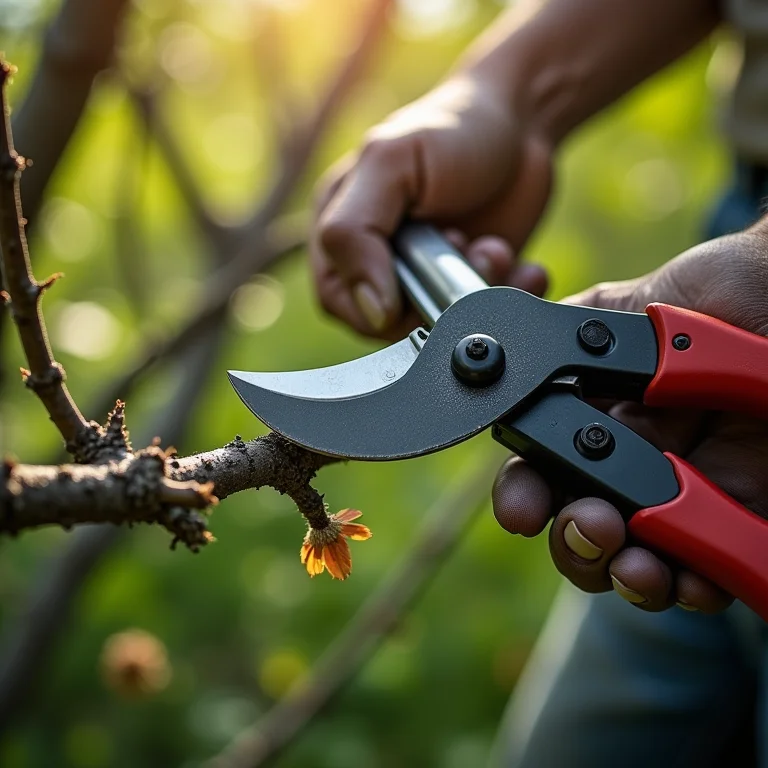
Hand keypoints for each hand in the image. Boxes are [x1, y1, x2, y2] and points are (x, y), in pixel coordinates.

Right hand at [311, 74, 551, 338]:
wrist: (525, 122)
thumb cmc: (452, 128)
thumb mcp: (390, 163)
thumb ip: (357, 232)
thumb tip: (370, 311)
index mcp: (341, 229)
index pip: (339, 299)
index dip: (380, 305)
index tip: (422, 281)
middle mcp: (380, 259)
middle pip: (392, 321)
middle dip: (437, 295)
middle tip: (468, 249)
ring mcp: (426, 277)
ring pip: (441, 323)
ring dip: (476, 294)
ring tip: (496, 250)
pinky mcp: (468, 285)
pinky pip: (483, 318)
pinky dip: (509, 298)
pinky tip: (523, 268)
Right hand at [492, 229, 767, 612]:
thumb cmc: (709, 293)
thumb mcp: (614, 311)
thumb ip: (555, 344)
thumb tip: (495, 371)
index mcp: (595, 425)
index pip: (543, 478)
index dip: (524, 500)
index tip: (523, 511)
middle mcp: (633, 466)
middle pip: (582, 532)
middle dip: (574, 545)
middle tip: (592, 527)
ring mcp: (688, 493)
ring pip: (638, 563)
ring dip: (625, 575)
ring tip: (637, 564)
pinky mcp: (744, 513)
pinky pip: (713, 569)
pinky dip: (696, 586)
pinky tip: (689, 576)